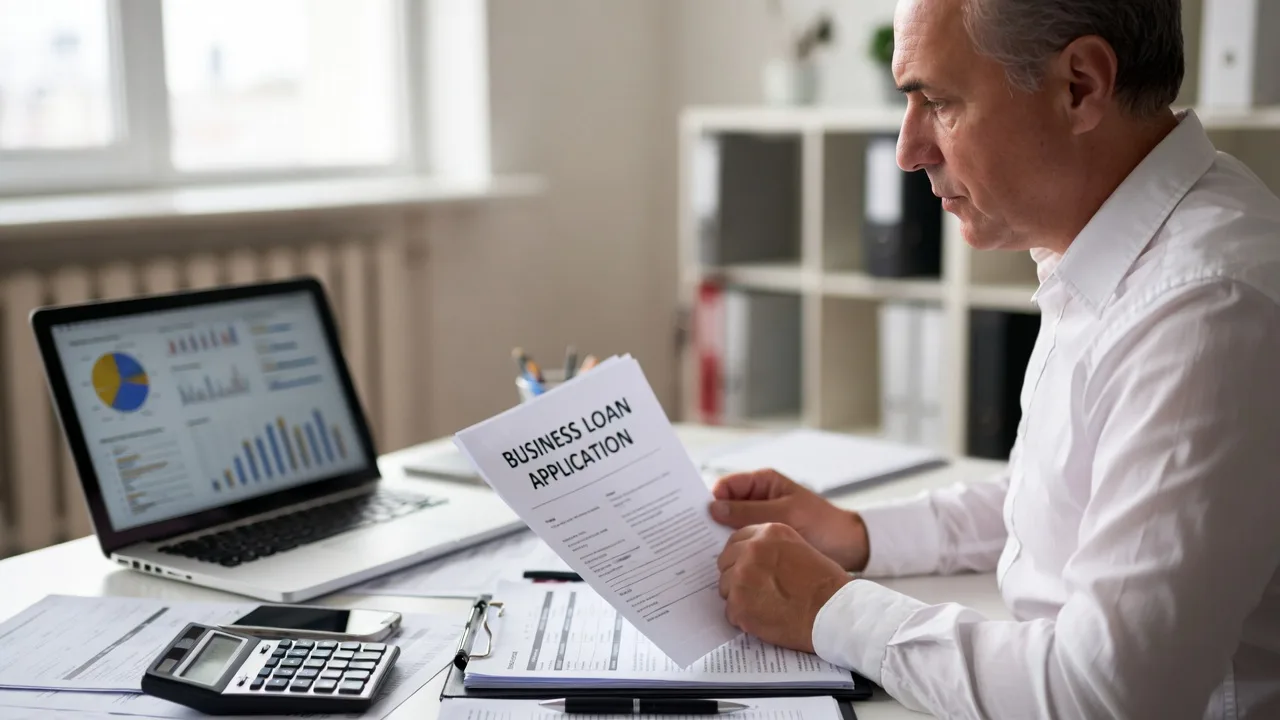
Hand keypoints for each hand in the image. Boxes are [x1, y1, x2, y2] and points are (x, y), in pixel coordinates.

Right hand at [710, 469, 870, 571]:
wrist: (850, 548)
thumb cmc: (823, 525)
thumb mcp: (786, 516)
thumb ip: (750, 512)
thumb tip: (714, 508)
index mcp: (762, 483)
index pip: (725, 487)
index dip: (709, 500)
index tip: (696, 518)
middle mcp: (757, 500)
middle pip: (724, 508)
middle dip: (711, 522)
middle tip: (694, 539)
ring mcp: (760, 521)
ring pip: (730, 528)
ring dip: (722, 540)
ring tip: (709, 555)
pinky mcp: (764, 541)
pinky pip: (743, 543)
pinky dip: (735, 552)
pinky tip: (727, 564)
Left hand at [717, 523, 852, 651]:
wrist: (834, 612)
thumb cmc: (825, 584)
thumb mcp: (799, 548)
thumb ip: (771, 547)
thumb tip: (750, 555)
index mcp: (768, 533)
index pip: (736, 540)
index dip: (740, 556)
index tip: (745, 566)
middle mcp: (752, 551)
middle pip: (726, 562)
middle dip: (736, 575)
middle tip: (754, 589)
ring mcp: (742, 577)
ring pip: (725, 586)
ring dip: (739, 596)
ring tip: (763, 605)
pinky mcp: (739, 605)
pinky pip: (730, 611)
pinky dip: (743, 617)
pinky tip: (763, 618)